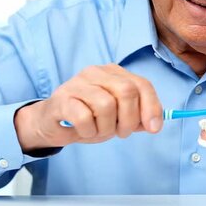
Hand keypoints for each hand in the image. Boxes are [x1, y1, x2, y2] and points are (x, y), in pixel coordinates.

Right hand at [14, 64, 162, 151]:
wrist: (51, 123)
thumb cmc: (88, 117)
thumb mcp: (117, 117)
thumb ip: (138, 118)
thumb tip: (154, 124)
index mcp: (114, 73)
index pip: (142, 84)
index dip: (152, 107)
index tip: (154, 128)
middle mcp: (96, 72)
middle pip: (127, 92)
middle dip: (129, 120)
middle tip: (120, 133)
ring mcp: (77, 83)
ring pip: (106, 105)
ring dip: (106, 128)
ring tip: (98, 131)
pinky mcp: (61, 99)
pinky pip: (84, 117)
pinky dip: (89, 131)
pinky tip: (83, 131)